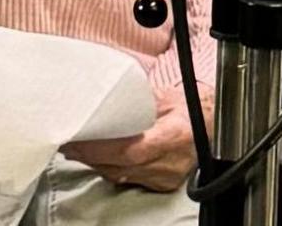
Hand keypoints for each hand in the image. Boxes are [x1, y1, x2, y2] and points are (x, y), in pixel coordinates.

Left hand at [62, 84, 204, 192]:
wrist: (214, 127)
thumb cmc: (192, 108)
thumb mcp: (165, 97)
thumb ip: (135, 101)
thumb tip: (101, 96)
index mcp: (175, 135)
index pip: (131, 150)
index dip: (101, 149)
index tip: (77, 140)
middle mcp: (171, 162)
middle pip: (120, 166)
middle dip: (89, 155)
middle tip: (66, 141)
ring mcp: (167, 177)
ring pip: (121, 176)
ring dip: (95, 163)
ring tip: (75, 147)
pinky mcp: (163, 185)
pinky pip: (128, 180)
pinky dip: (109, 168)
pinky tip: (96, 157)